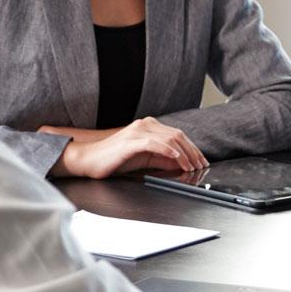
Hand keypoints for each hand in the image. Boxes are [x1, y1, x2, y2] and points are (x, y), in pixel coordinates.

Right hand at [48, 117, 207, 177]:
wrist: (88, 160)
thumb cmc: (114, 160)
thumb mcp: (145, 159)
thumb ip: (163, 159)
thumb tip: (183, 163)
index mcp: (149, 127)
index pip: (178, 136)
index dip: (193, 149)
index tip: (202, 162)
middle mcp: (145, 125)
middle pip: (178, 136)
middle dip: (193, 152)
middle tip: (201, 166)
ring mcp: (138, 131)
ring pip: (169, 139)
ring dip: (184, 154)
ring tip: (192, 166)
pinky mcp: (131, 141)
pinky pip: (154, 143)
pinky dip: (168, 151)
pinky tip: (177, 158)